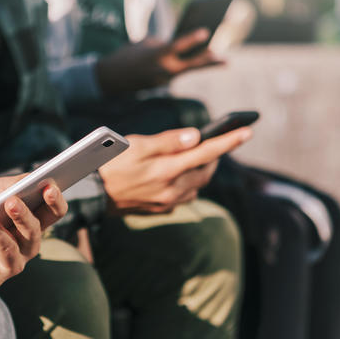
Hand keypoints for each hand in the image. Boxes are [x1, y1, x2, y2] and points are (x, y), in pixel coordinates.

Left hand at [0, 175, 67, 288]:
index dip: (55, 201)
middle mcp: (27, 248)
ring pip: (8, 249)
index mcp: (33, 225)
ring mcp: (10, 266)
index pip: (54, 214)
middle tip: (11, 201)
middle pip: (33, 232)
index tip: (49, 186)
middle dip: (23, 216)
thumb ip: (12, 185)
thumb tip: (30, 178)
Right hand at [95, 28, 222, 95]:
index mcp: (156, 55)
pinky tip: (189, 60)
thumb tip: (178, 48)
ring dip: (200, 63)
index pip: (177, 45)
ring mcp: (162, 80)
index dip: (192, 39)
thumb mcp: (144, 44)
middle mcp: (162, 70)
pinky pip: (174, 73)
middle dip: (208, 62)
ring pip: (185, 69)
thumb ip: (163, 45)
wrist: (111, 78)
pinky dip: (181, 66)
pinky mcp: (160, 85)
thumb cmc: (127, 55)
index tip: (206, 32)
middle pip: (190, 65)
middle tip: (226, 60)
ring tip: (219, 59)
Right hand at [98, 127, 250, 214]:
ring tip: (198, 155)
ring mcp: (167, 201)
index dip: (229, 141)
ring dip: (202, 169)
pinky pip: (184, 194)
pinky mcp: (160, 208)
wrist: (91, 193)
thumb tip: (196, 136)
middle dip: (215, 155)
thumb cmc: (110, 162)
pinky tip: (178, 174)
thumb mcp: (136, 145)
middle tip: (217, 141)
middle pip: (206, 170)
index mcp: (167, 170)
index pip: (207, 153)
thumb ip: (168, 141)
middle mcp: (172, 189)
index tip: (248, 131)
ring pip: (197, 184)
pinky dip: (188, 181)